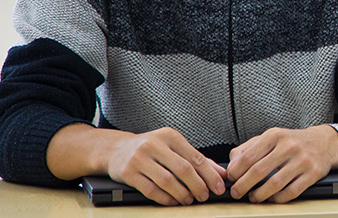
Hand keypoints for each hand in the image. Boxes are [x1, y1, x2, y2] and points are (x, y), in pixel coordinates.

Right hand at [104, 127, 225, 205]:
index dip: (210, 174)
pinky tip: (173, 201)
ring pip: (167, 181)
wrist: (116, 149)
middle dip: (197, 185)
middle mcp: (155, 145)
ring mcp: (140, 158)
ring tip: (189, 200)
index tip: (219, 187)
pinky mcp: (128, 173)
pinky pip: (150, 189)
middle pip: (183, 169)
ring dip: (182, 194)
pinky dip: (165, 198)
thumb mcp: (173, 146)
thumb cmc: (151, 148)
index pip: (195, 157)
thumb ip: (196, 159)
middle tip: (204, 196)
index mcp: (170, 136)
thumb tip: (220, 173)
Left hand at [226, 126, 337, 202]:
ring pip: (274, 184)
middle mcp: (289, 146)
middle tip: (237, 192)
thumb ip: (248, 148)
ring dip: (259, 195)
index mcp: (275, 135)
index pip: (248, 156)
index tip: (230, 179)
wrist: (324, 142)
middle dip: (243, 186)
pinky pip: (291, 192)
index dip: (236, 171)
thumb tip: (231, 165)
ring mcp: (302, 160)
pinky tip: (272, 198)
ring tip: (253, 197)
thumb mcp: (271, 137)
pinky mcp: (312, 174)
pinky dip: (278, 198)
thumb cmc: (293, 141)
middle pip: (258, 171)